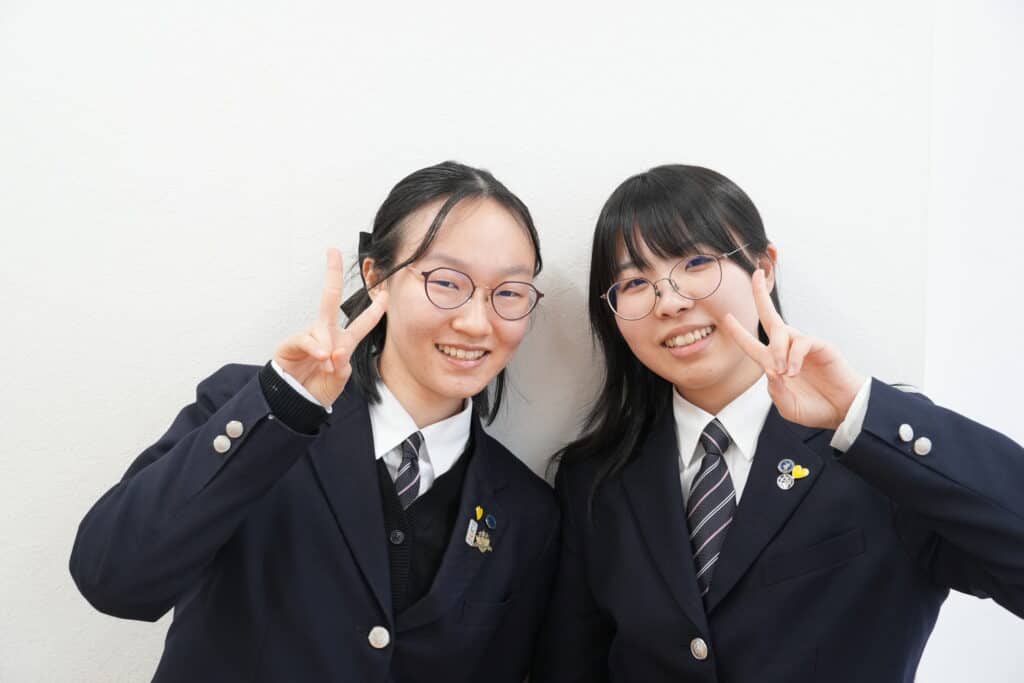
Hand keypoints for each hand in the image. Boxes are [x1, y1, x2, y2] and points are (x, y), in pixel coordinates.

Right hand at [273, 248, 387, 406]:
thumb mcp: (339, 379)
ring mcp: (309, 336)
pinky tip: (320, 358)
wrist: (295, 403)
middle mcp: (326, 334)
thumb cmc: (318, 389)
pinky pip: (308, 339)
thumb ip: (342, 363)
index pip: (363, 322)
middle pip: (330, 298)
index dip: (375, 309)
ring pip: (322, 327)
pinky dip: (316, 348)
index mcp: (343, 341)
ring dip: (327, 347)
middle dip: (332, 273)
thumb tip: (334, 350)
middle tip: (332, 251)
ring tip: (326, 365)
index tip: (384, 293)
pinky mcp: (291, 343)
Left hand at [720, 270, 864, 429]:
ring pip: (782, 332)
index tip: (727, 317)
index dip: (739, 332)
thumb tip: (770, 370)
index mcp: (775, 364)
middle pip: (770, 317)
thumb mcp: (788, 407)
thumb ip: (775, 392)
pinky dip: (794, 356)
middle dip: (760, 296)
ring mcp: (804, 347)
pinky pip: (801, 342)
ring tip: (784, 373)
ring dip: (777, 350)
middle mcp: (787, 350)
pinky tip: (794, 371)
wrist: (844, 411)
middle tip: (756, 275)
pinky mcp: (820, 346)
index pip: (752, 344)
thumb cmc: (817, 408)